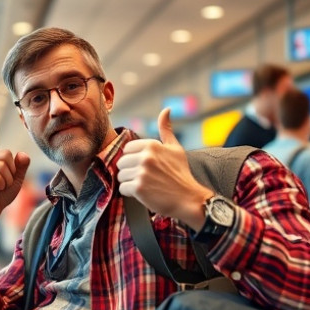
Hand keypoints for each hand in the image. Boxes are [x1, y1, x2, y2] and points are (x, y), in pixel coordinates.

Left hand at [117, 109, 212, 229]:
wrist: (189, 199)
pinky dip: (130, 193)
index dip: (133, 158)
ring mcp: (141, 173)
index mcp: (152, 145)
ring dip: (129, 182)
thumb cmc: (181, 173)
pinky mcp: (138, 188)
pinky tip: (143, 193)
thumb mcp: (175, 148)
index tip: (144, 166)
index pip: (127, 149)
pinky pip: (123, 188)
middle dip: (130, 171)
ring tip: (145, 185)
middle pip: (122, 162)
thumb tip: (166, 110)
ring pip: (120, 175)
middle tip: (145, 177)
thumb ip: (166, 129)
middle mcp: (145, 157)